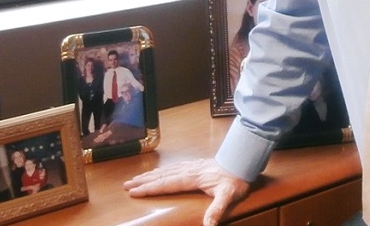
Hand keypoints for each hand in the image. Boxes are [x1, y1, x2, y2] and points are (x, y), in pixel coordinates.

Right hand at [124, 158, 249, 225]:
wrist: (243, 160)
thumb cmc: (236, 179)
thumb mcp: (229, 196)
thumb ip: (217, 210)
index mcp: (192, 178)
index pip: (166, 184)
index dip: (150, 188)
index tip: (134, 191)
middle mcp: (189, 170)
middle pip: (162, 176)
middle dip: (143, 181)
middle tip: (126, 185)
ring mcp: (192, 166)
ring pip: (166, 170)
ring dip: (150, 174)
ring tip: (136, 178)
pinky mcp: (196, 164)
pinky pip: (174, 167)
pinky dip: (162, 170)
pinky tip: (159, 172)